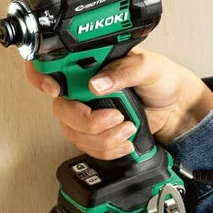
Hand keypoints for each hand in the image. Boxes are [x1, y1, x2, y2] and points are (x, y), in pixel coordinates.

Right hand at [25, 47, 212, 159]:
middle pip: (60, 109)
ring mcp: (84, 112)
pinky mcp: (92, 132)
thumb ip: (124, 70)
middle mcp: (80, 88)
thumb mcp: (148, 67)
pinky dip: (107, 148)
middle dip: (86, 121)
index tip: (55, 90)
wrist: (172, 108)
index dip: (40, 77)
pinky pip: (87, 147)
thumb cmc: (160, 80)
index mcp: (89, 64)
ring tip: (126, 127)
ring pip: (73, 132)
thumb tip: (96, 82)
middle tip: (114, 117)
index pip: (50, 65)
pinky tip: (123, 140)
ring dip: (102, 137)